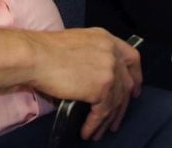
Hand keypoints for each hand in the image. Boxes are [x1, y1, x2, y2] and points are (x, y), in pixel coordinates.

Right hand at [24, 28, 140, 139]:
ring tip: (99, 132)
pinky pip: (102, 111)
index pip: (132, 57)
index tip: (134, 89)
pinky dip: (95, 124)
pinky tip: (88, 130)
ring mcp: (109, 70)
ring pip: (115, 101)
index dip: (135, 76)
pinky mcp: (102, 87)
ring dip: (107, 120)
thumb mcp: (78, 43)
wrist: (36, 56)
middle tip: (117, 118)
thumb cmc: (46, 50)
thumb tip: (94, 76)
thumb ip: (93, 55)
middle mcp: (112, 53)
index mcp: (106, 39)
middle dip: (122, 104)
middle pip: (126, 83)